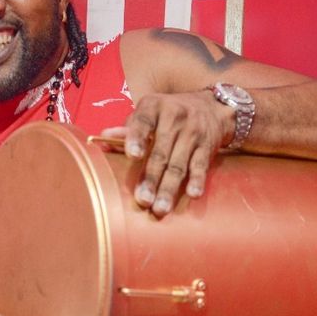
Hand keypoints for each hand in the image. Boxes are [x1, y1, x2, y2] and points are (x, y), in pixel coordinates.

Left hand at [100, 90, 229, 216]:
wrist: (212, 107)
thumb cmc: (170, 113)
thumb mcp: (150, 112)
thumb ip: (129, 128)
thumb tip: (104, 136)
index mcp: (153, 108)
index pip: (143, 122)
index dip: (136, 138)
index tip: (132, 155)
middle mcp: (174, 118)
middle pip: (160, 153)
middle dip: (151, 178)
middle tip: (143, 200)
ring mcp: (192, 133)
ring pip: (178, 165)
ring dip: (169, 188)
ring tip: (160, 208)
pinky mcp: (207, 146)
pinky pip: (201, 165)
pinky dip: (197, 180)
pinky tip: (192, 194)